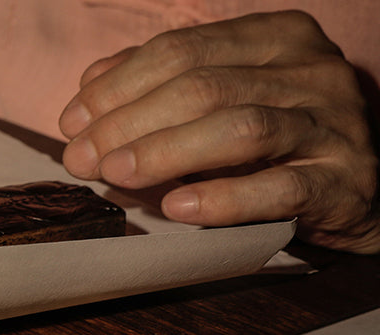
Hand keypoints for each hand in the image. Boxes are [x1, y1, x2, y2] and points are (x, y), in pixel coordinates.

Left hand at [58, 10, 379, 252]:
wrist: (364, 191)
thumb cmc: (277, 142)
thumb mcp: (223, 98)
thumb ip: (161, 83)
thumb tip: (90, 86)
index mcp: (277, 37)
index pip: (182, 50)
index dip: (117, 86)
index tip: (73, 122)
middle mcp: (312, 71)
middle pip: (202, 87)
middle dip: (129, 123)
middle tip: (82, 157)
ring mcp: (334, 124)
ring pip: (239, 128)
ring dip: (165, 153)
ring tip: (116, 175)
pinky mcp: (344, 181)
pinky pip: (279, 187)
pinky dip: (223, 197)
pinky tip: (178, 207)